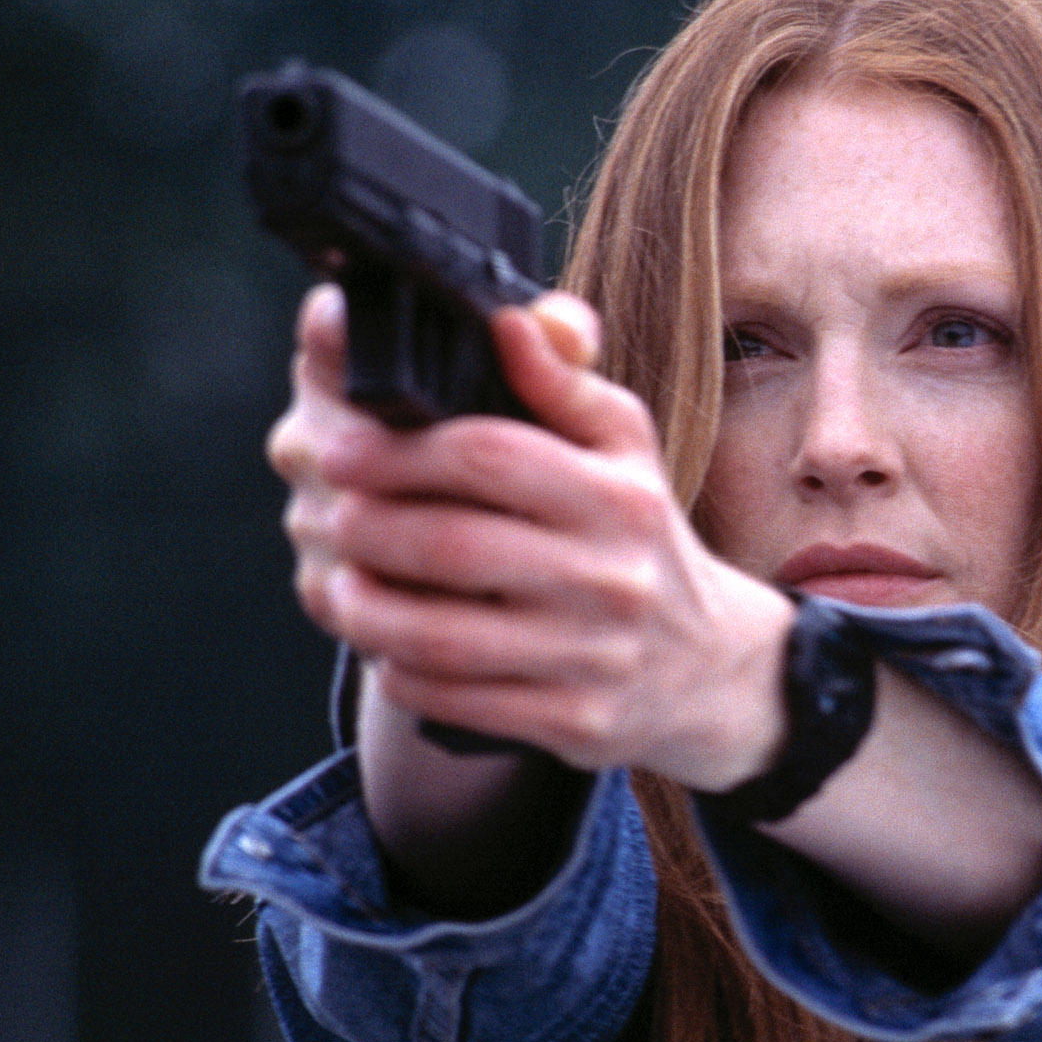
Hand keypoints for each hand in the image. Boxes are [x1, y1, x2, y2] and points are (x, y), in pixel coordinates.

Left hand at [266, 283, 794, 790]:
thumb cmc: (640, 538)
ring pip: (443, 635)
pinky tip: (388, 647)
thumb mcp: (623, 450)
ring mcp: (594, 656)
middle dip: (368, 528)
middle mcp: (612, 576)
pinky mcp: (575, 721)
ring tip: (342, 585)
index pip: (489, 454)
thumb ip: (561, 382)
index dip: (399, 450)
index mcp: (619, 496)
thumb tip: (507, 320)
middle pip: (452, 546)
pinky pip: (457, 698)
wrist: (709, 666)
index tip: (342, 447)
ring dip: (368, 608)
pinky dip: (403, 670)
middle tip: (332, 516)